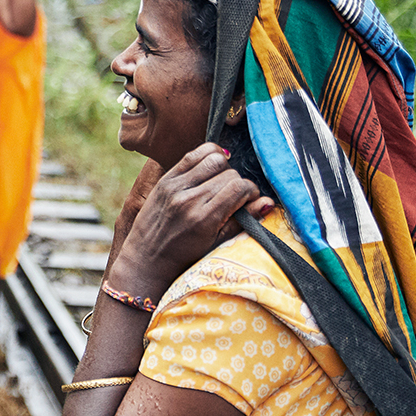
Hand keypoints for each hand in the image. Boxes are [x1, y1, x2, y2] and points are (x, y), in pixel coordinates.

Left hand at [107, 144, 272, 299]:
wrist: (147, 260)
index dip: (251, 192)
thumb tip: (269, 202)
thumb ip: (243, 221)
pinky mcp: (164, 179)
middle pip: (229, 173)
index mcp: (203, 218)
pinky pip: (192, 155)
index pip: (239, 188)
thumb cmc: (185, 256)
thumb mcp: (217, 244)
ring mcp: (174, 187)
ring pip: (213, 159)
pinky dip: (207, 155)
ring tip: (221, 182)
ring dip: (224, 167)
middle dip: (238, 182)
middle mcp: (188, 200)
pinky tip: (212, 166)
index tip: (248, 200)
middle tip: (234, 196)